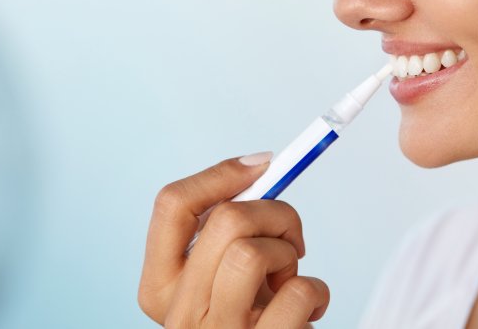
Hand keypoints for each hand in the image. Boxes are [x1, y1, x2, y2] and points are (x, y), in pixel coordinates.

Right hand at [138, 154, 329, 327]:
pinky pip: (299, 292)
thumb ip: (224, 236)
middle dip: (275, 211)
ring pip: (253, 251)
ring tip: (289, 276)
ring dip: (288, 252)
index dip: (222, 173)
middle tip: (290, 237)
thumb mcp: (219, 279)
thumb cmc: (245, 319)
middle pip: (225, 219)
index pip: (171, 204)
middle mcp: (181, 313)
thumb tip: (259, 168)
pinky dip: (317, 291)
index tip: (263, 165)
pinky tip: (308, 308)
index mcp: (160, 287)